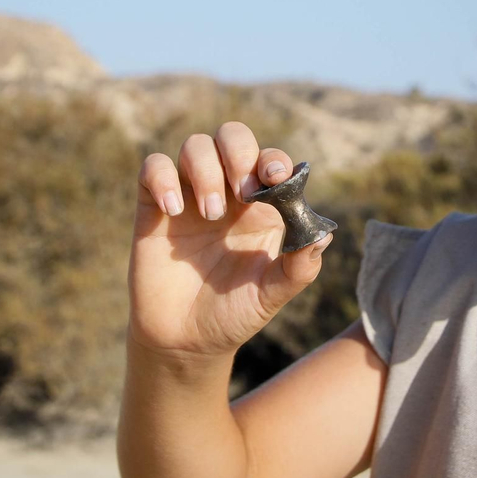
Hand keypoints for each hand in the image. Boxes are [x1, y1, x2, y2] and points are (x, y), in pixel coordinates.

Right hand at [128, 121, 332, 359]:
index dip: (273, 160)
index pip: (269, 160)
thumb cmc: (235, 313)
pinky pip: (153, 167)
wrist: (186, 341)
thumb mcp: (272, 294)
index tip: (273, 178)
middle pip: (232, 136)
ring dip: (206, 170)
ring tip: (211, 214)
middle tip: (242, 191)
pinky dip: (163, 177)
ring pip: (195, 146)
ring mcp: (189, 196)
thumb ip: (299, 267)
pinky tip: (172, 210)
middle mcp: (227, 192)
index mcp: (262, 206)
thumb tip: (324, 236)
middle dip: (238, 152)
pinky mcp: (154, 206)